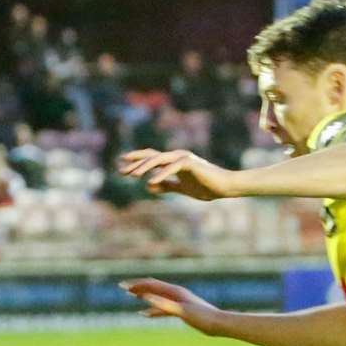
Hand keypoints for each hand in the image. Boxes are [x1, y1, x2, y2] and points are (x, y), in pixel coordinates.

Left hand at [118, 148, 237, 201]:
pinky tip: (150, 181)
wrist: (224, 187)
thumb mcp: (180, 188)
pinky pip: (172, 168)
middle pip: (151, 156)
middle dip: (135, 163)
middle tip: (121, 171)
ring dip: (144, 166)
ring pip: (159, 159)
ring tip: (132, 175)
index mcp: (173, 161)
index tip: (121, 166)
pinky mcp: (190, 163)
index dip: (136, 161)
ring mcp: (183, 158)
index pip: (151, 158)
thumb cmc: (205, 186)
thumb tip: (148, 187)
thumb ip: (166, 186)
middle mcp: (176, 156)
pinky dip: (161, 174)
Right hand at [120, 278, 221, 335]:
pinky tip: (144, 314)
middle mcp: (175, 294)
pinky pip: (161, 308)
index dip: (136, 285)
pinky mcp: (180, 311)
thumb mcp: (181, 311)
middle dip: (138, 287)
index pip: (151, 284)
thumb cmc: (202, 317)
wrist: (219, 324)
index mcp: (175, 292)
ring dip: (143, 296)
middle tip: (122, 287)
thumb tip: (147, 297)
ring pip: (156, 297)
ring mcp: (178, 302)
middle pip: (153, 287)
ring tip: (131, 296)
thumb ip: (163, 304)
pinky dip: (151, 309)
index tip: (122, 286)